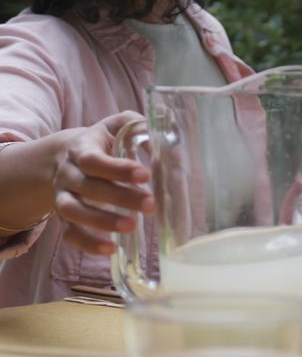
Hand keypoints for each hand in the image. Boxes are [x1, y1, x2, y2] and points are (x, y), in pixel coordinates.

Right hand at [52, 112, 153, 254]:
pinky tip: (111, 249)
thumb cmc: (103, 140)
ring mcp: (62, 196)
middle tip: (151, 204)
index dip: (118, 169)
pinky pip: (69, 234)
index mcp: (81, 148)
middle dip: (120, 198)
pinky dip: (87, 244)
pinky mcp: (63, 217)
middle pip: (88, 188)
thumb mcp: (119, 125)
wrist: (65, 155)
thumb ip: (140, 127)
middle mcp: (68, 173)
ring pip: (73, 212)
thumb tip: (167, 142)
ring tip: (132, 226)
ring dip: (103, 222)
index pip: (94, 160)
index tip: (146, 175)